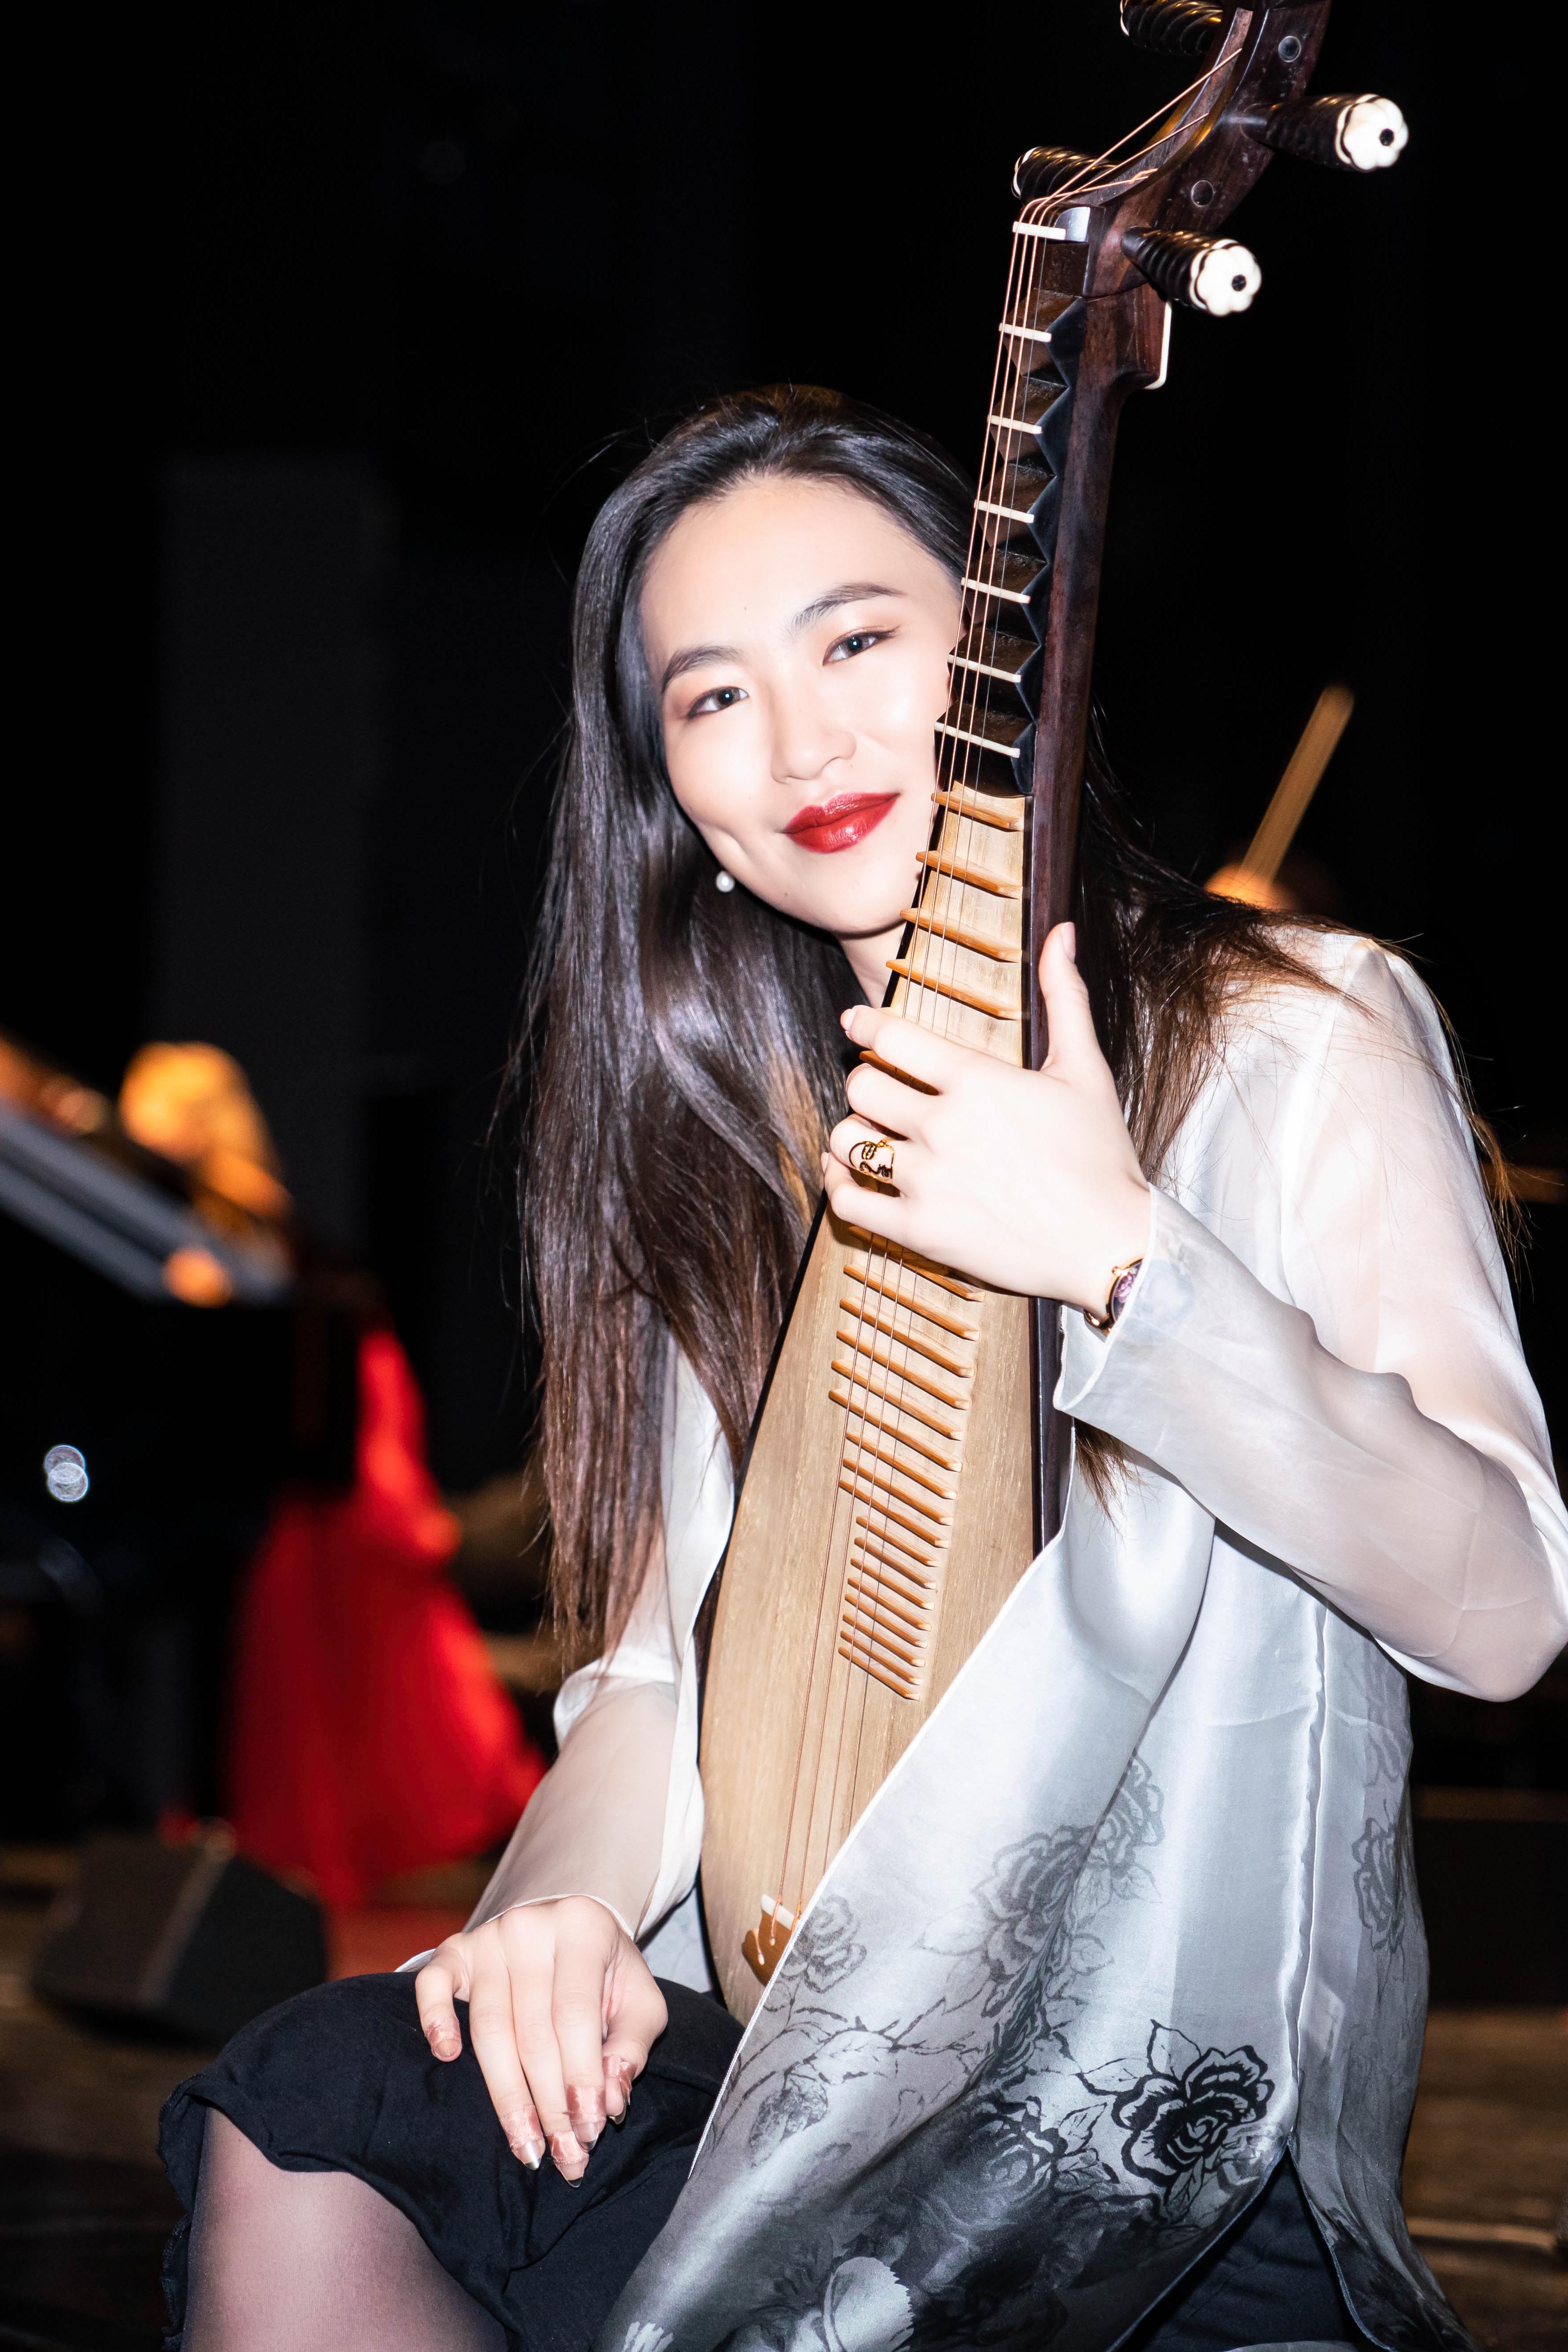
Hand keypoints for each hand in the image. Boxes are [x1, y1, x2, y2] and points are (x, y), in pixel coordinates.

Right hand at [414, 1895, 666, 2181]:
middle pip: (533, 2031)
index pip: (576, 2015)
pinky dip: (435, 2019)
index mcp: (583, 1928)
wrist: (571, 1925)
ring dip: (507, 2094)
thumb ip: (632, 2046)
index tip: (589, 2132)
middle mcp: (530, 1927)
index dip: (581, 2078)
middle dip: (548, 2103)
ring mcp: (488, 1937)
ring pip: (489, 2027)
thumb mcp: (640, 2000)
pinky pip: (433, 1983)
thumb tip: (611, 2100)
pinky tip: (447, 2057)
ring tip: (525, 2142)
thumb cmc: (607, 1973)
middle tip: (563, 2155)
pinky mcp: (455, 1950)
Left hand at [823, 922, 1150, 1311]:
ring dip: (851, 1131)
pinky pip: (847, 1202)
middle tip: (882, 1088)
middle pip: (862, 1086)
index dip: (864, 1024)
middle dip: (867, 1082)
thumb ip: (1064, 996)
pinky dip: (837, 1182)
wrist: (1109, 1246)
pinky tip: (847, 1172)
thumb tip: (1062, 932)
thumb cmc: (1101, 1157)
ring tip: (870, 1130)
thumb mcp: (1086, 1069)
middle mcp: (943, 1126)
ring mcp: (927, 1180)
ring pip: (848, 1139)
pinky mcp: (919, 1230)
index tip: (856, 1023)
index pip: (890, 1037)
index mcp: (976, 1080)